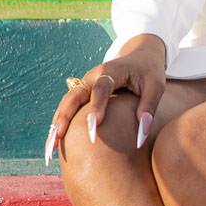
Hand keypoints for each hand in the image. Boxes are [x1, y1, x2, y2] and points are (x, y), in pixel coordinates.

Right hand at [44, 34, 166, 164]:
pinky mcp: (83, 93)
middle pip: (74, 95)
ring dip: (56, 124)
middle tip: (59, 139)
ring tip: (49, 149)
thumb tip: (140, 138)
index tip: (94, 127)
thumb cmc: (149, 72)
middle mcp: (93, 76)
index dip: (96, 107)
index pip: (101, 88)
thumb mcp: (156, 86)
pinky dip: (59, 124)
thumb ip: (149, 108)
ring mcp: (85, 84)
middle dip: (65, 117)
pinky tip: (53, 144)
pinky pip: (68, 108)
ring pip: (66, 103)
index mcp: (111, 71)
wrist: (140, 56)